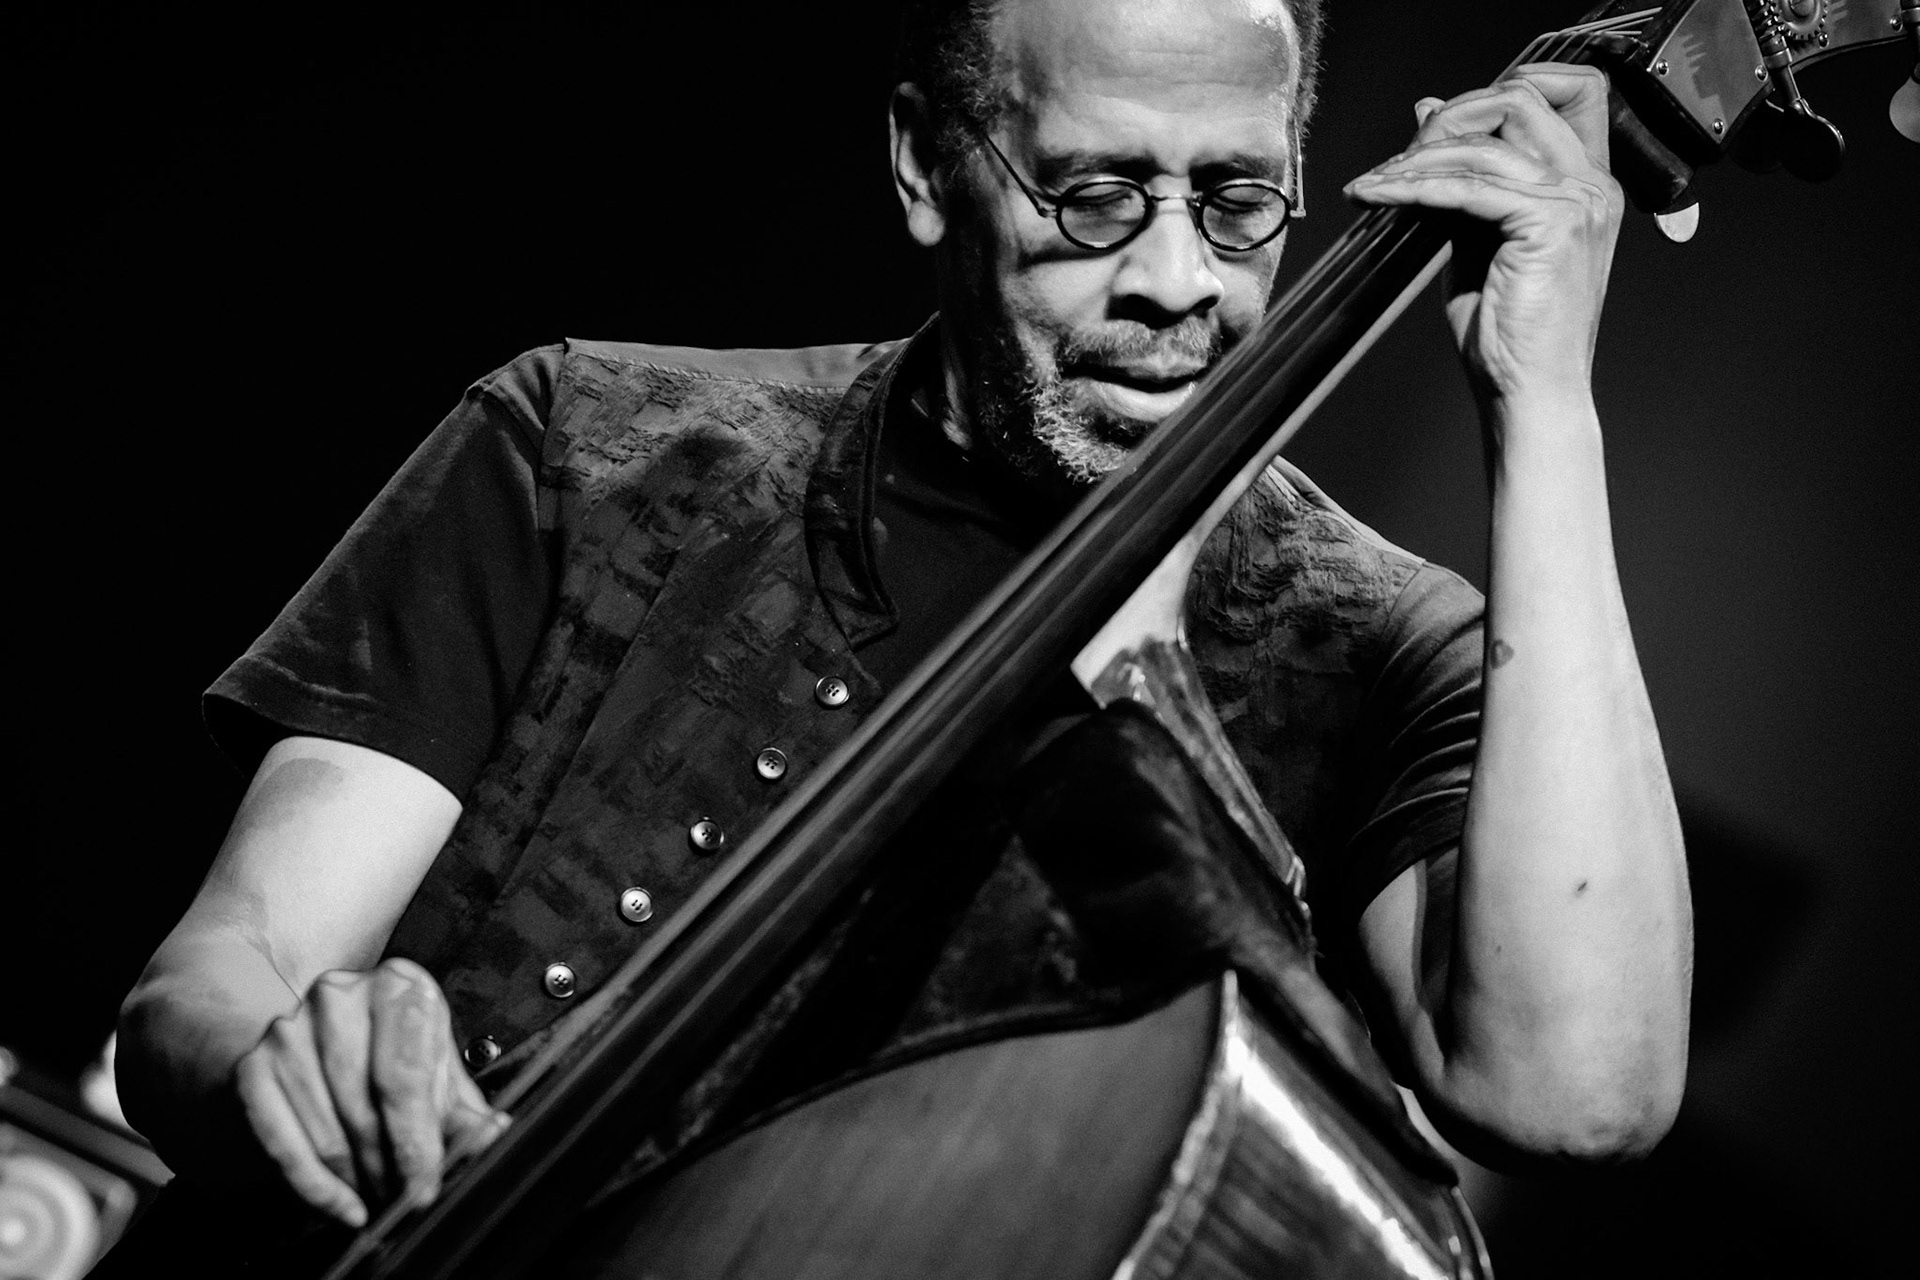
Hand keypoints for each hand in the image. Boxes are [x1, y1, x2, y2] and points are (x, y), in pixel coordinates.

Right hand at [231, 957, 508, 1226]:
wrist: (309, 1027)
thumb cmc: (386, 1049)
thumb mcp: (433, 1068)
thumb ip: (463, 1106)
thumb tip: (495, 1136)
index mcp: (397, 987)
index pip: (405, 1076)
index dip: (417, 1141)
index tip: (426, 1187)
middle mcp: (338, 998)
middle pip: (365, 1110)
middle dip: (389, 1168)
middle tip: (406, 1201)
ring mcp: (289, 1031)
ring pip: (328, 1133)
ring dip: (358, 1181)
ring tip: (380, 1198)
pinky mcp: (253, 1067)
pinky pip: (283, 1144)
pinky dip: (316, 1187)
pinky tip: (343, 1207)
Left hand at [1344, 64, 1623, 416]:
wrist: (1528, 390)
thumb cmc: (1506, 330)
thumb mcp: (1477, 237)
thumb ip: (1462, 176)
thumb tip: (1428, 115)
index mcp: (1585, 184)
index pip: (1560, 93)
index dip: (1495, 94)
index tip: (1436, 127)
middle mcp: (1591, 184)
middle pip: (1520, 99)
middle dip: (1449, 119)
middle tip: (1398, 159)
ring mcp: (1578, 202)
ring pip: (1483, 145)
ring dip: (1415, 160)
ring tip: (1374, 187)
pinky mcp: (1551, 225)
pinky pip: (1467, 187)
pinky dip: (1414, 189)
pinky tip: (1378, 199)